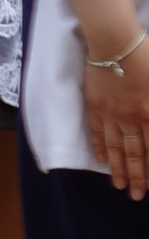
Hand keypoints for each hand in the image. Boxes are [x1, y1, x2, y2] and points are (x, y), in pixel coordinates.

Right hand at [82, 31, 148, 199]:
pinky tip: (101, 160)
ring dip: (118, 169)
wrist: (115, 41)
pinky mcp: (95, 105)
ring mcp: (110, 114)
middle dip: (138, 178)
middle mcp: (131, 119)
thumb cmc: (146, 56)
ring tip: (118, 186)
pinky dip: (99, 147)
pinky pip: (96, 132)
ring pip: (115, 148)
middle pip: (136, 154)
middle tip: (136, 196)